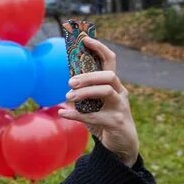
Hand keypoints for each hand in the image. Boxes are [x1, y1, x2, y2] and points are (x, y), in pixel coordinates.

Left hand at [60, 37, 139, 166]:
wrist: (120, 144)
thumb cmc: (105, 119)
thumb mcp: (94, 103)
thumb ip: (85, 92)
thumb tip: (68, 80)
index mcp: (114, 84)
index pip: (110, 61)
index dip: (99, 48)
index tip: (85, 39)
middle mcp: (120, 92)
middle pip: (108, 75)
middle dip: (88, 76)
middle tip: (70, 83)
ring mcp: (120, 107)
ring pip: (105, 92)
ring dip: (85, 93)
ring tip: (68, 97)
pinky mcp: (116, 122)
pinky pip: (95, 116)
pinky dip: (76, 115)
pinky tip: (63, 113)